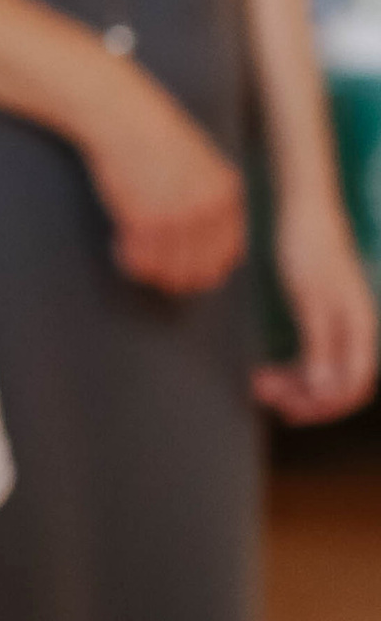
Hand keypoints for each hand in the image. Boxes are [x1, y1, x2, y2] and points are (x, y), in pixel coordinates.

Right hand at [80, 62, 247, 295]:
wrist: (121, 114)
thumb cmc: (153, 133)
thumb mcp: (200, 162)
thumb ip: (210, 197)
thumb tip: (207, 241)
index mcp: (227, 194)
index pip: (229, 252)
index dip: (208, 268)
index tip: (189, 270)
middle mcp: (207, 209)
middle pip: (200, 269)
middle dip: (179, 277)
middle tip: (158, 272)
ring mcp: (177, 217)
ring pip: (169, 270)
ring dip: (152, 271)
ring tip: (135, 254)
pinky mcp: (144, 220)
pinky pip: (139, 260)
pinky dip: (129, 259)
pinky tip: (119, 244)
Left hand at [258, 188, 379, 423]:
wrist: (302, 210)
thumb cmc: (308, 248)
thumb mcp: (310, 299)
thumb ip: (320, 344)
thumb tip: (325, 389)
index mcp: (360, 328)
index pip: (353, 384)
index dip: (325, 405)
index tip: (289, 410)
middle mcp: (355, 331)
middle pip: (339, 383)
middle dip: (306, 398)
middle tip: (266, 397)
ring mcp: (339, 325)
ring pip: (323, 372)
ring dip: (294, 384)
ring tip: (259, 384)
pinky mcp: (322, 318)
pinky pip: (313, 356)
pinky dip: (292, 368)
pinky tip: (267, 371)